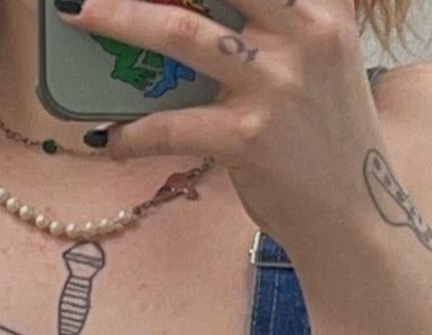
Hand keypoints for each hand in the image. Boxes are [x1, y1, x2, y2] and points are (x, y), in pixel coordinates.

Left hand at [54, 0, 387, 250]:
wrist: (351, 216)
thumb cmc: (325, 138)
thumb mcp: (322, 61)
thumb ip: (283, 24)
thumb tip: (196, 14)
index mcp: (325, 6)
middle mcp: (306, 33)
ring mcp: (276, 85)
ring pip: (183, 33)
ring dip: (121, 19)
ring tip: (79, 15)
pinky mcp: (248, 138)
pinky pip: (170, 126)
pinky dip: (131, 133)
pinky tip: (108, 140)